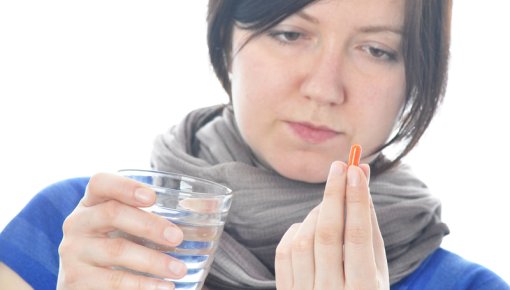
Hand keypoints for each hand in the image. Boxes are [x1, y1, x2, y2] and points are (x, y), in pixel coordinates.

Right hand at [57, 173, 186, 289]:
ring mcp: (73, 251)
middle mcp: (78, 222)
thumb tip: (212, 208)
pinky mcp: (74, 280)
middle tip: (177, 237)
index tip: (153, 197)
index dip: (125, 186)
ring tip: (179, 270)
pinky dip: (142, 286)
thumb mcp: (126, 226)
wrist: (82, 281)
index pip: (100, 182)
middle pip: (112, 213)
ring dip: (153, 261)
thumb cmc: (115, 245)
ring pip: (117, 250)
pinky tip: (163, 288)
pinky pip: (112, 282)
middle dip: (150, 225)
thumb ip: (152, 215)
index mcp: (92, 202)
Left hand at [275, 162, 388, 289]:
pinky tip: (309, 227)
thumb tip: (362, 186)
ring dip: (317, 213)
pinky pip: (284, 251)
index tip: (356, 170)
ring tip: (329, 207)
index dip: (357, 200)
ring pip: (303, 239)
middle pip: (328, 234)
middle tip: (339, 166)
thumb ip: (370, 232)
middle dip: (334, 195)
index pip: (357, 237)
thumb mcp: (378, 273)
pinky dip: (296, 230)